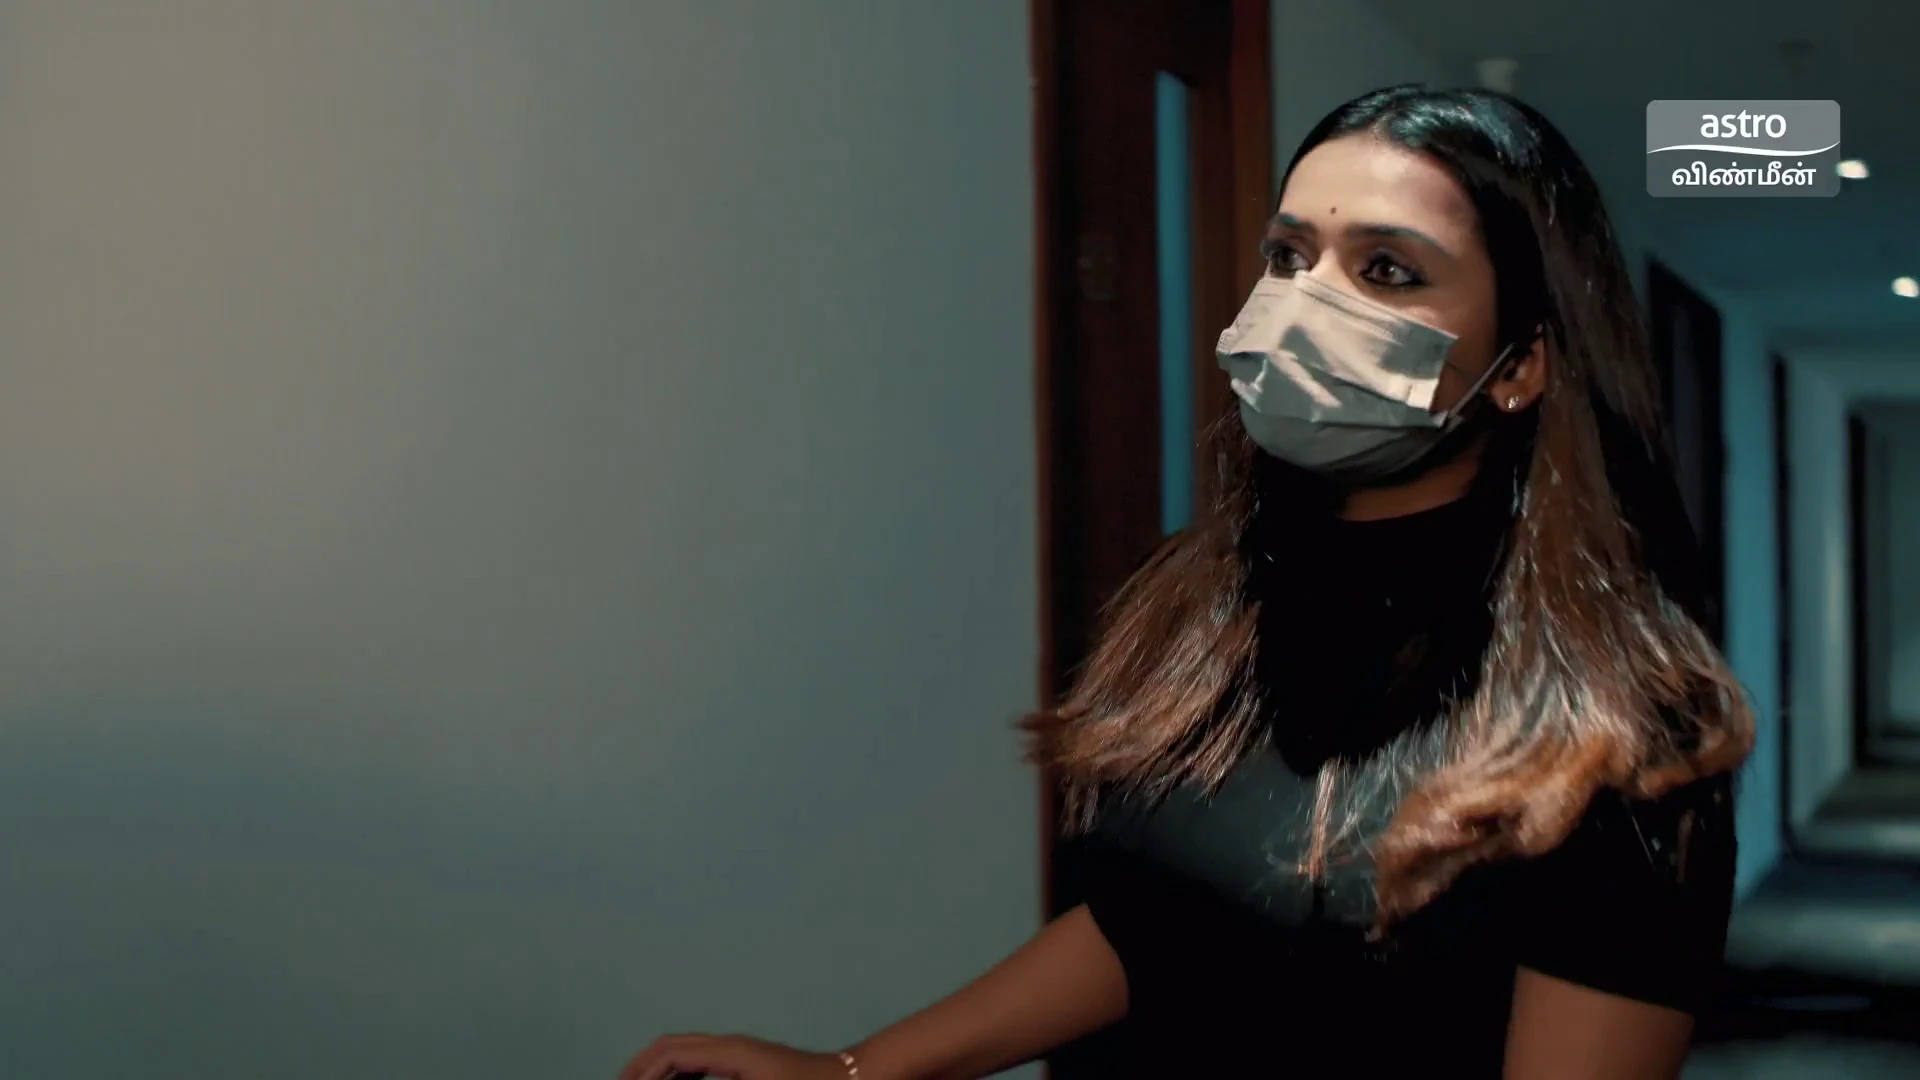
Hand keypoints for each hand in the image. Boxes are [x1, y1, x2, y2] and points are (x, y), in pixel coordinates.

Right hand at [619, 1033, 853, 1079]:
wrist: (852, 1079)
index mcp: (730, 1052)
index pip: (669, 1054)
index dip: (640, 1072)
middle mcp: (732, 1045)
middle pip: (672, 1046)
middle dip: (641, 1068)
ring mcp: (741, 1051)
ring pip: (686, 1052)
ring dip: (661, 1070)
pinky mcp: (749, 1061)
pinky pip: (704, 1061)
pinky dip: (682, 1074)